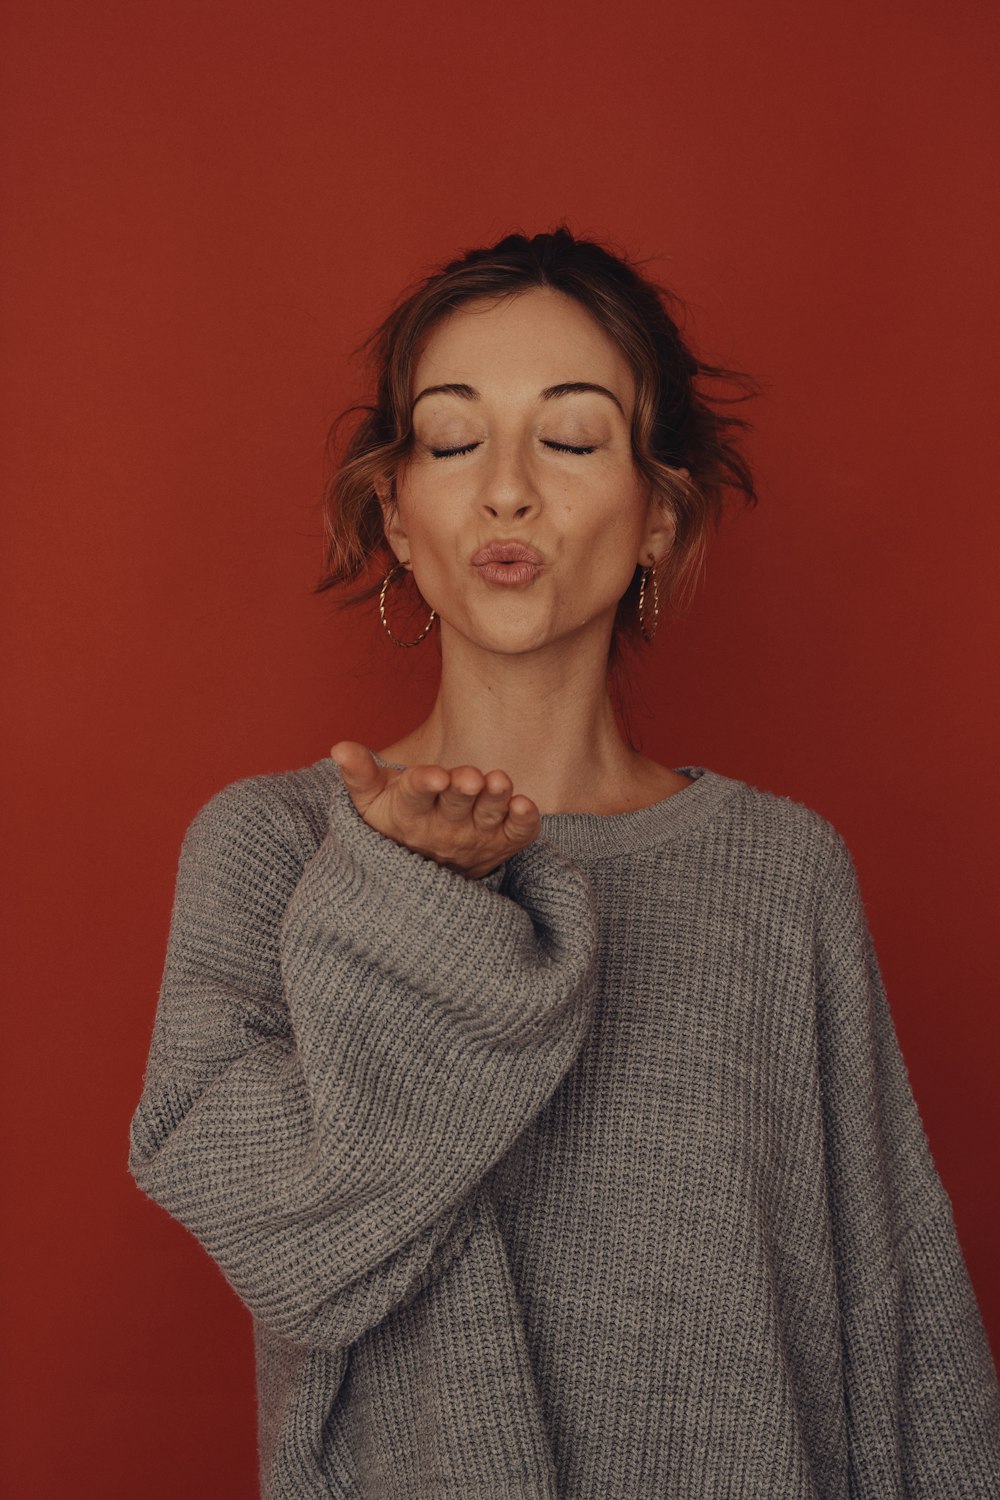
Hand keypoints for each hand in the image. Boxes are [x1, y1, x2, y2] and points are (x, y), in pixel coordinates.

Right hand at [329, 741, 540, 878]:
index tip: (435, 776)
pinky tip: (525, 804)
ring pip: (489, 817)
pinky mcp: (503, 843)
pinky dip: (524, 822)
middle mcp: (445, 829)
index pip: (416, 797)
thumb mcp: (371, 802)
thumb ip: (359, 774)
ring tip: (499, 782)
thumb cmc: (396, 822)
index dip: (425, 785)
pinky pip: (518, 835)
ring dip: (496, 800)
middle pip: (457, 806)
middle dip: (463, 790)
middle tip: (470, 777)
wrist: (425, 872)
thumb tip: (339, 747)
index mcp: (411, 814)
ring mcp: (477, 837)